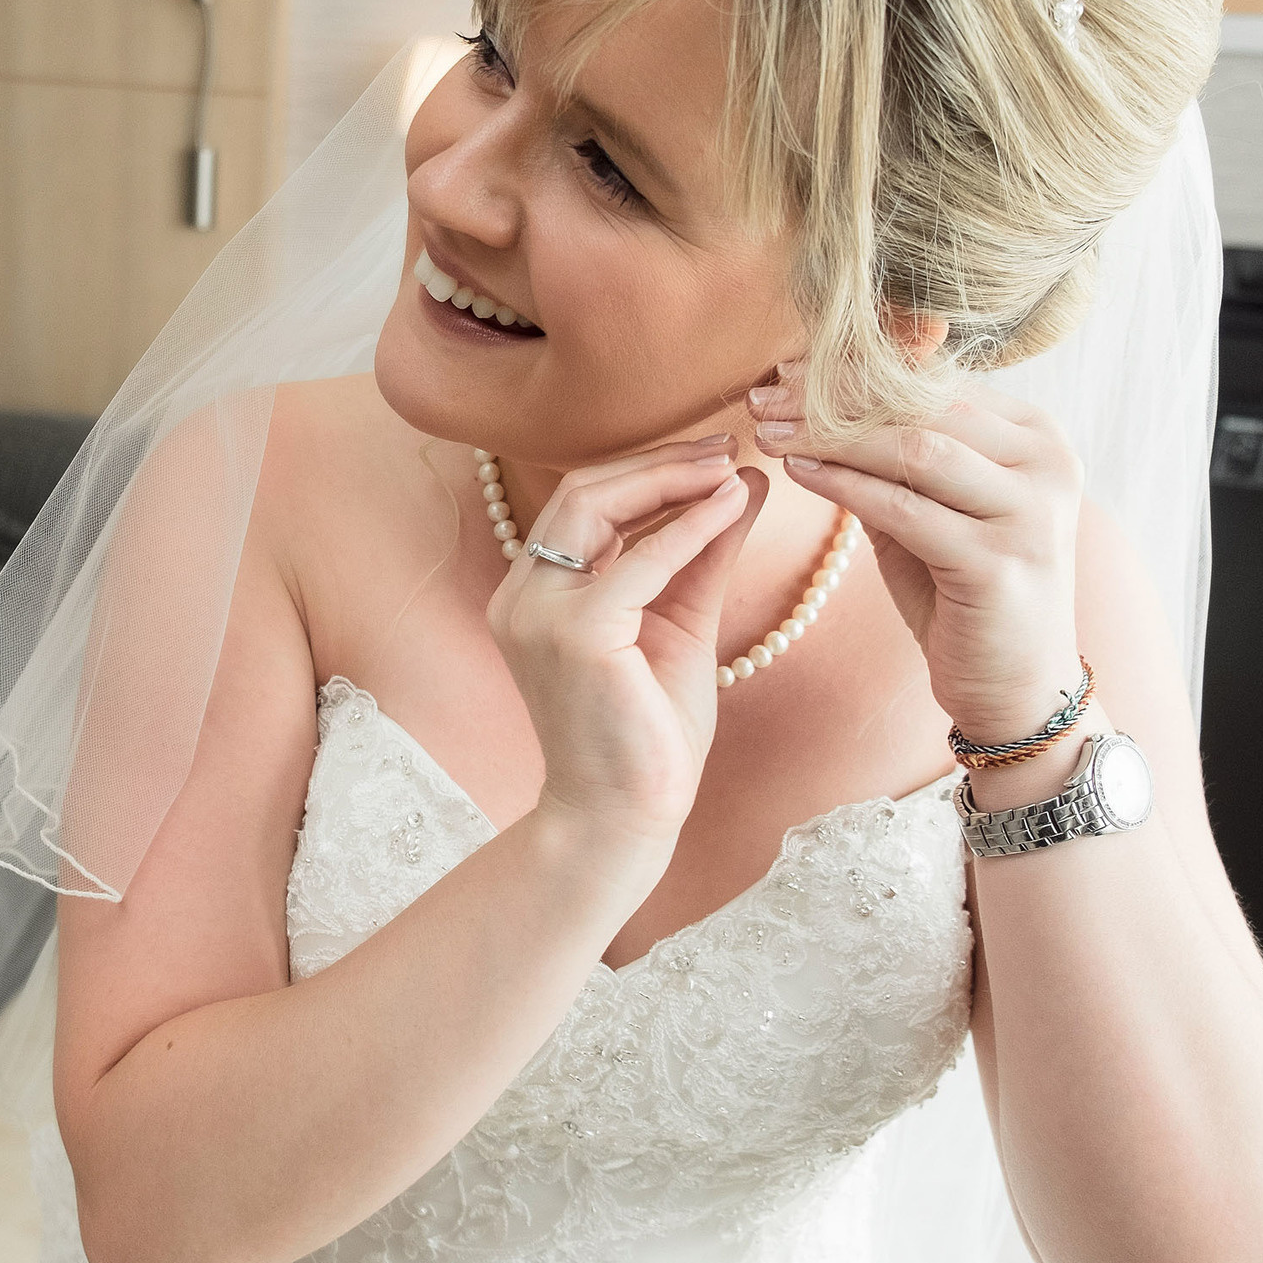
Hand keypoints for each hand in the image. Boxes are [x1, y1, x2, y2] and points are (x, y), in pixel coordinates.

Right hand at [487, 438, 769, 845]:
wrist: (624, 816)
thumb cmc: (646, 734)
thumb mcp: (680, 624)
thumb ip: (700, 555)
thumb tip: (741, 484)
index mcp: (534, 593)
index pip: (582, 503)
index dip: (648, 469)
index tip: (714, 455)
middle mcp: (521, 596)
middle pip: (581, 491)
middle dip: (659, 461)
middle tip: (728, 446)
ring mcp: (538, 614)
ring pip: (596, 508)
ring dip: (670, 479)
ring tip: (731, 466)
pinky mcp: (574, 635)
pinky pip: (637, 560)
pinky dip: (687, 526)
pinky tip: (732, 505)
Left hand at [752, 361, 1083, 743]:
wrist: (1015, 686)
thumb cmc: (964, 593)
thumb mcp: (929, 511)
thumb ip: (889, 458)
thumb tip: (810, 398)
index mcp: (1035, 436)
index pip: (936, 381)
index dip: (855, 370)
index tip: (786, 370)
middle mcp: (1046, 463)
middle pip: (923, 406)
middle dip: (834, 397)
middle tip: (765, 394)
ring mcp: (1029, 512)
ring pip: (914, 449)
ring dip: (831, 436)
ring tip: (769, 431)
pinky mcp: (998, 561)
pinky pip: (903, 508)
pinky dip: (843, 484)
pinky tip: (796, 471)